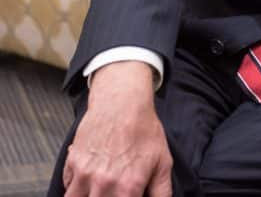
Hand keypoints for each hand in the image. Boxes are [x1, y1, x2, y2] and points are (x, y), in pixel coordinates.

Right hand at [62, 61, 171, 196]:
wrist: (122, 102)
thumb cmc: (144, 130)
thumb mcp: (162, 161)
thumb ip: (161, 191)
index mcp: (128, 187)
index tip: (127, 196)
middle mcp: (103, 185)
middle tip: (114, 190)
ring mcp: (84, 176)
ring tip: (99, 190)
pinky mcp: (71, 165)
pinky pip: (67, 189)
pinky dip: (76, 189)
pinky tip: (87, 183)